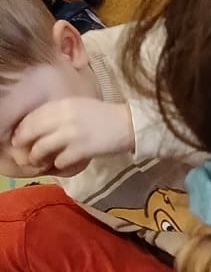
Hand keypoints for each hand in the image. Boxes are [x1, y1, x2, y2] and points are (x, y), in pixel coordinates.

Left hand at [11, 96, 132, 176]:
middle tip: (26, 153)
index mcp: (62, 104)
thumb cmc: (104, 116)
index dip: (22, 129)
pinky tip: (61, 166)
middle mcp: (63, 117)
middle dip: (24, 145)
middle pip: (31, 132)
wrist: (129, 124)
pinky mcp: (81, 150)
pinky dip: (58, 166)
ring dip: (37, 159)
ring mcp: (72, 134)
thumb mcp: (78, 106)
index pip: (32, 116)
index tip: (20, 138)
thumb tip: (37, 128)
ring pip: (41, 149)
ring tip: (40, 163)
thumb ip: (58, 113)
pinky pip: (60, 161)